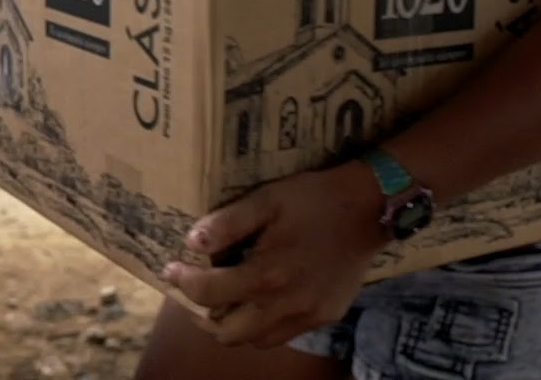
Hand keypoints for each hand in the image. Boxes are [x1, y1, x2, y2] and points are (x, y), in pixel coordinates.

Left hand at [161, 162, 386, 349]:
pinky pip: (282, 334)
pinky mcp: (324, 317)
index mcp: (267, 274)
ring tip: (227, 297)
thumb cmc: (314, 199)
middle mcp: (286, 305)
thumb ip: (227, 223)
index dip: (183, 282)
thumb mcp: (267, 199)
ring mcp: (307, 316)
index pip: (208, 294)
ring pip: (254, 341)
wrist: (369, 208)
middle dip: (204, 315)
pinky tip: (262, 298)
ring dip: (233, 324)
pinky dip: (263, 324)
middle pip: (227, 333)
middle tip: (197, 291)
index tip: (172, 269)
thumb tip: (191, 241)